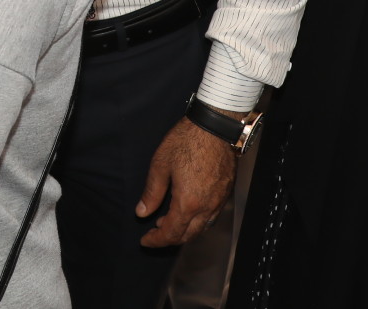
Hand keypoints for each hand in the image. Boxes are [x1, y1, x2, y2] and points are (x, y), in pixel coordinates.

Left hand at [136, 117, 236, 247]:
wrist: (214, 126)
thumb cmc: (186, 141)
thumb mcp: (160, 164)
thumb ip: (151, 192)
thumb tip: (142, 212)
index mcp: (188, 203)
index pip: (171, 233)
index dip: (156, 240)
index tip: (145, 240)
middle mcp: (206, 207)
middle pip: (188, 235)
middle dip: (170, 238)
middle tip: (155, 232)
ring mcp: (219, 201)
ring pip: (202, 228)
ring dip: (185, 230)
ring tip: (169, 220)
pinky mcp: (226, 192)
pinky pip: (212, 216)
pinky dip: (198, 221)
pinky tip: (188, 209)